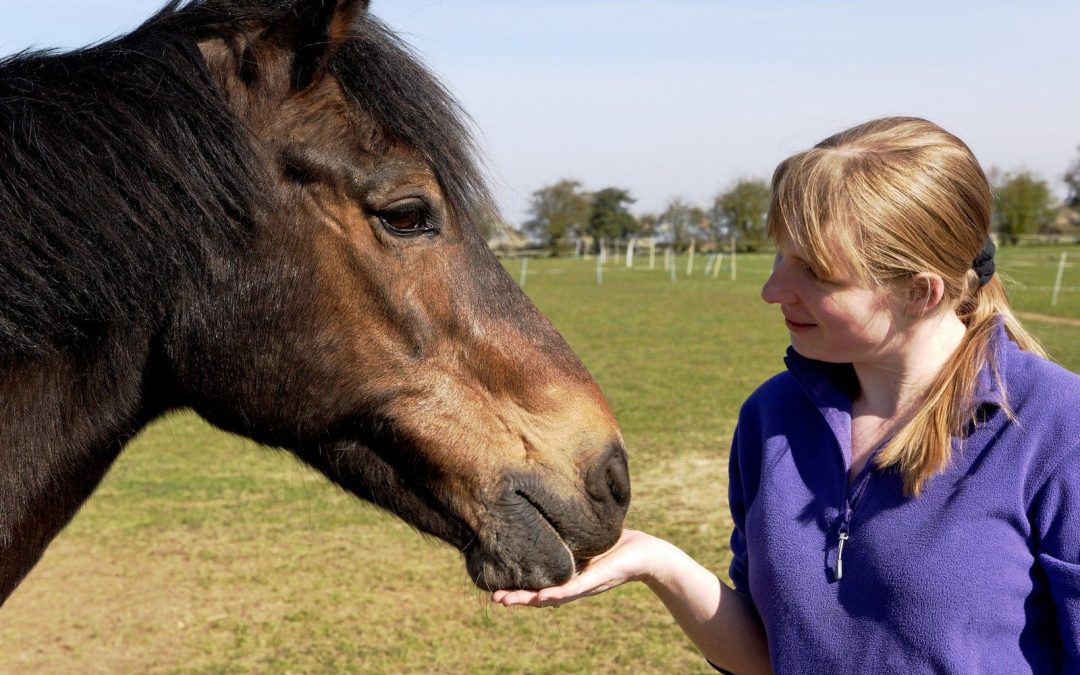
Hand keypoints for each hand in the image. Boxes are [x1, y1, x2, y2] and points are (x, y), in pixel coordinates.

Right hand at [490, 529, 663, 607]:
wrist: (645, 553)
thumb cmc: (616, 543)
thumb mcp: (583, 535)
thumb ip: (565, 528)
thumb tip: (543, 504)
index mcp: (566, 573)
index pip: (536, 582)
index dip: (516, 584)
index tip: (493, 584)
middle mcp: (571, 583)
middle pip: (538, 593)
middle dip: (515, 596)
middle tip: (493, 598)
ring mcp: (582, 584)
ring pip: (550, 596)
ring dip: (528, 599)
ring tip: (506, 600)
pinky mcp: (595, 581)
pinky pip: (572, 589)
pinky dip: (556, 593)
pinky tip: (540, 597)